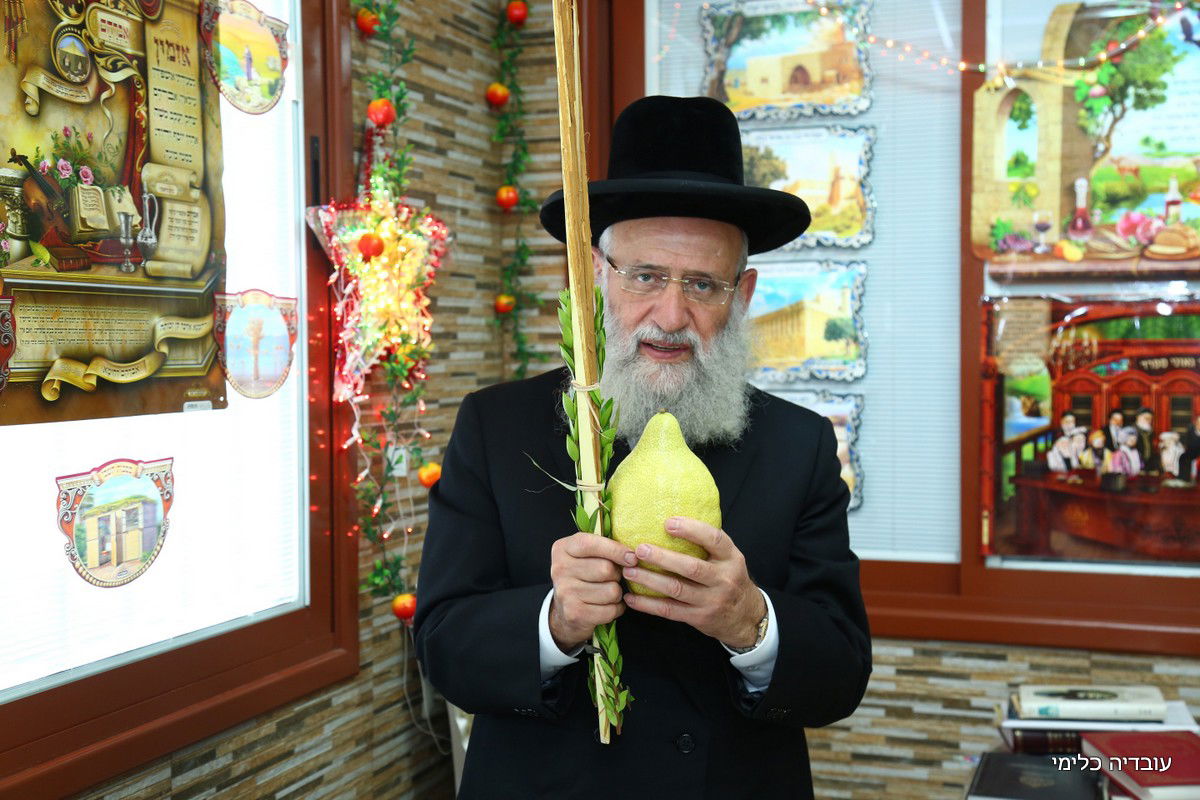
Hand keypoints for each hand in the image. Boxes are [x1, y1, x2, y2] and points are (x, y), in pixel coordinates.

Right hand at [548, 532, 635, 651]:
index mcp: (562, 549)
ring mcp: (565, 592)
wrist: (566, 611)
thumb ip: (605, 548)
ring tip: (608, 593)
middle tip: (613, 578)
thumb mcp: (586, 556)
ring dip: (617, 594)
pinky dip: (616, 609)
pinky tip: (607, 606)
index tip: (632, 557)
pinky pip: (610, 610)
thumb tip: (635, 553)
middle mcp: (559, 569)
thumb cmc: (583, 577)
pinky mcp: (574, 613)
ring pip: (611, 591)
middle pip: (605, 569)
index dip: (615, 550)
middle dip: (617, 574)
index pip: (590, 544)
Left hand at [622, 516, 766, 648]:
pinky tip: (631, 598)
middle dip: (662, 558)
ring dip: (649, 580)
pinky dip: (648, 604)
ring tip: (629, 571)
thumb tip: (673, 518)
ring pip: (676, 589)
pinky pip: (669, 611)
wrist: (745, 617)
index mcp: (731, 558)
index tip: (667, 523)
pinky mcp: (699, 618)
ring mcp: (712, 601)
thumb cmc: (729, 578)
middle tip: (639, 549)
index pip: (714, 540)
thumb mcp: (728, 558)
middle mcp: (724, 579)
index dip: (691, 530)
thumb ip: (708, 543)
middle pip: (691, 567)